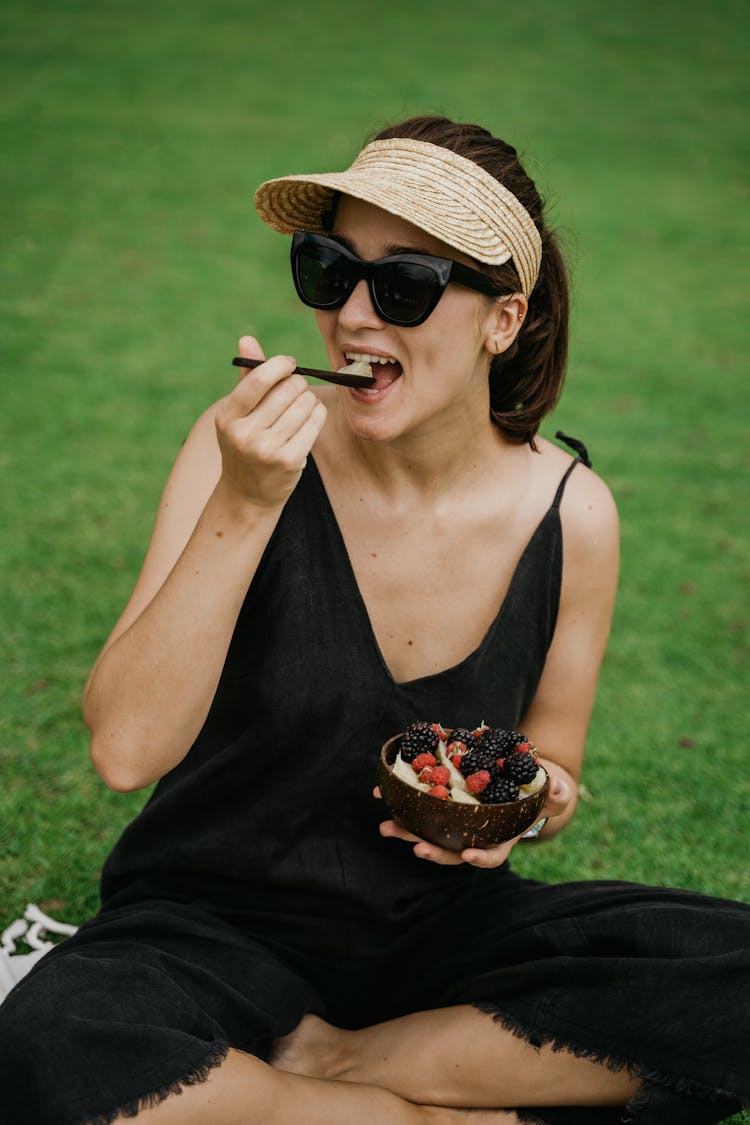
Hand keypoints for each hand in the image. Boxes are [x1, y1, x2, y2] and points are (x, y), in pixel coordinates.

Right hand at [214, 336, 326, 510]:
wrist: (247, 495)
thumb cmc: (245, 446)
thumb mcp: (238, 415)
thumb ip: (246, 379)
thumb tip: (247, 339)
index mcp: (228, 417)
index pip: (258, 380)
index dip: (279, 365)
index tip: (289, 364)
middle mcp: (244, 433)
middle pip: (287, 390)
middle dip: (298, 383)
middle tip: (297, 388)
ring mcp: (267, 449)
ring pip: (304, 404)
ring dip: (309, 400)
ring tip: (302, 406)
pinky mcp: (289, 460)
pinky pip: (314, 422)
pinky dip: (317, 414)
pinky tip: (310, 418)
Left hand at [373, 771, 573, 867]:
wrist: (519, 780)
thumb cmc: (537, 794)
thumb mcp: (550, 794)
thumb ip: (554, 795)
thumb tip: (556, 789)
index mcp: (500, 838)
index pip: (491, 855)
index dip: (480, 858)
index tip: (468, 856)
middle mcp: (474, 837)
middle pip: (451, 850)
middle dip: (432, 850)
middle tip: (415, 847)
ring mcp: (455, 824)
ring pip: (429, 832)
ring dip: (406, 831)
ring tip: (386, 826)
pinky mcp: (441, 807)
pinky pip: (419, 809)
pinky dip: (401, 803)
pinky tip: (382, 793)